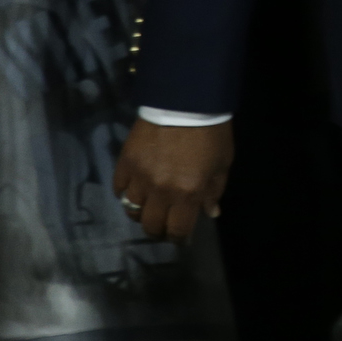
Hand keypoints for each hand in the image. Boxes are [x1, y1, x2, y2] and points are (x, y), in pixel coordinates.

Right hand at [113, 117, 231, 242]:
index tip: (179, 237)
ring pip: (131, 209)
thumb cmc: (211, 134)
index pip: (177, 229)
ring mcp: (139, 177)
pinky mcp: (125, 163)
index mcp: (188, 193)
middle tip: (163, 225)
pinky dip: (125, 192)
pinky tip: (133, 189)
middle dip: (157, 230)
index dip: (177, 237)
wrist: (186, 103)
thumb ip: (214, 191)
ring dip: (140, 213)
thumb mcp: (222, 164)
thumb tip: (210, 213)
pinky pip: (119, 188)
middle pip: (150, 224)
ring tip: (148, 208)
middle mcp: (160, 191)